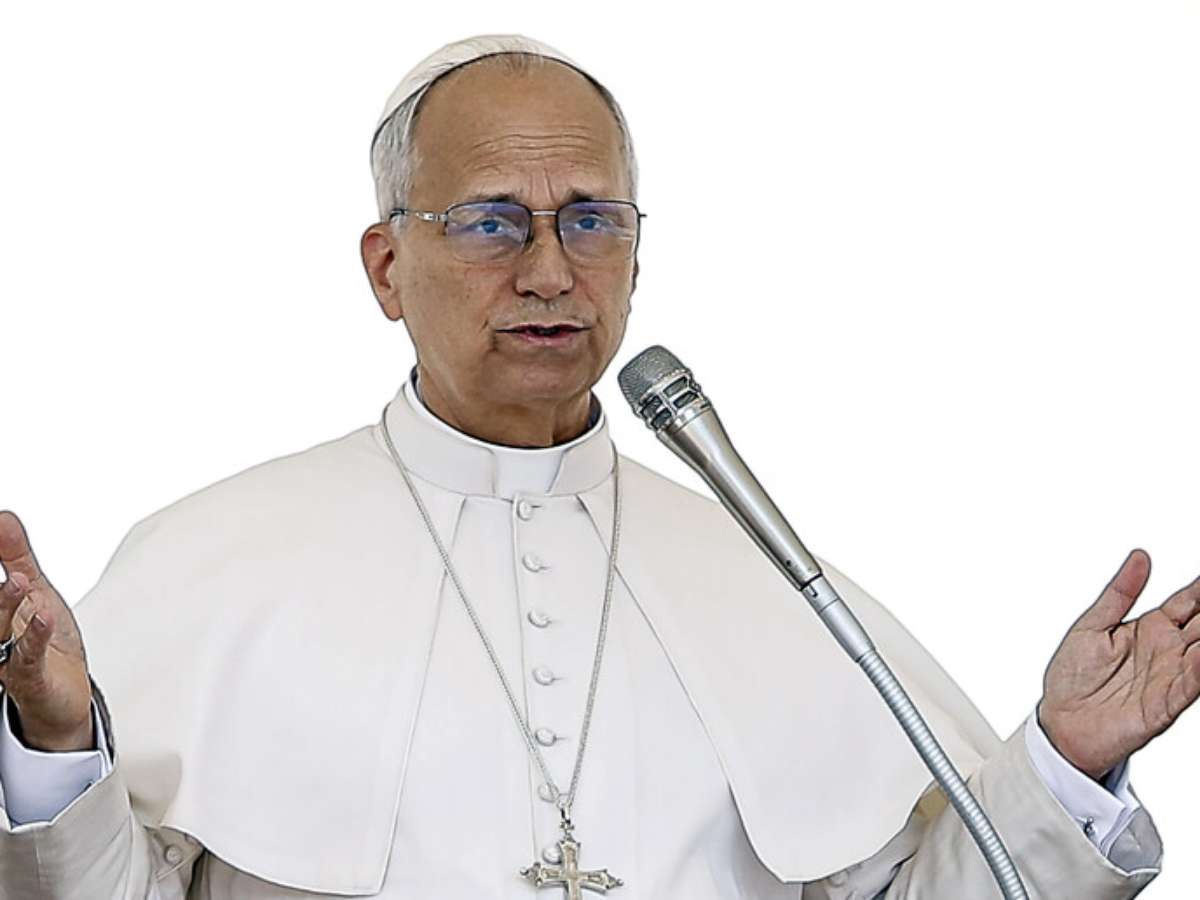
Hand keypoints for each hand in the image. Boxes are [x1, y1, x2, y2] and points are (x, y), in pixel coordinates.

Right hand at [0, 510, 94, 751]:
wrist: (61, 699)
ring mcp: (7, 657)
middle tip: (2, 557)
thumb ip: (17, 555)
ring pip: (0, 628)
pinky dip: (35, 635)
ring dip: (7, 603)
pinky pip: (28, 657)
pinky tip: (43, 615)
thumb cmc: (45, 643)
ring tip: (19, 581)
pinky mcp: (29, 678)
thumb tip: (3, 516)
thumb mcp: (36, 591)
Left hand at [1039, 548, 1199, 779]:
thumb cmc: (1074, 676)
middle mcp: (1167, 650)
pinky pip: (1191, 685)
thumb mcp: (1092, 625)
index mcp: (1150, 628)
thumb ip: (1120, 592)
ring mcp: (1170, 676)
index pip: (1187, 602)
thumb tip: (1141, 556)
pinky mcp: (1166, 704)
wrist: (1060, 721)